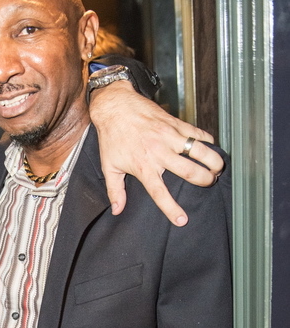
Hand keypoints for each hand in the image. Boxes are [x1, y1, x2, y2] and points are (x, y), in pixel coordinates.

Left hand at [89, 81, 223, 225]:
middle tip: (209, 183)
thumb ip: (115, 191)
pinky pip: (198, 133)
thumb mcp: (109, 166)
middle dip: (205, 180)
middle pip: (190, 171)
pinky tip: (212, 147)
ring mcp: (170, 136)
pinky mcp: (176, 123)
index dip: (172, 208)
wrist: (116, 106)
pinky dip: (208, 141)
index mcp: (144, 166)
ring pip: (200, 151)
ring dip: (213, 161)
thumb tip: (118, 210)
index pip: (160, 193)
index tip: (182, 220)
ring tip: (218, 169)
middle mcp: (160, 153)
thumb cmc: (112, 137)